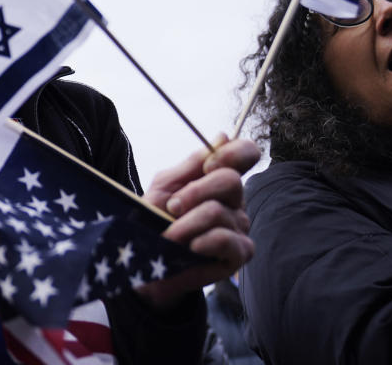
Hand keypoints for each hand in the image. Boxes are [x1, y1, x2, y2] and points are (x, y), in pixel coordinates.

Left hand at [136, 134, 259, 310]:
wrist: (144, 255)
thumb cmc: (155, 218)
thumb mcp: (167, 184)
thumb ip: (193, 163)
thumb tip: (223, 136)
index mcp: (220, 178)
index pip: (246, 153)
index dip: (233, 153)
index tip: (207, 166)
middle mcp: (236, 201)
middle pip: (230, 181)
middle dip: (194, 192)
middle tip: (171, 207)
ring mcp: (240, 227)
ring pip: (218, 212)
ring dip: (185, 223)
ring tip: (170, 234)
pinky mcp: (239, 253)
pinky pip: (225, 239)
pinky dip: (201, 241)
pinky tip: (189, 247)